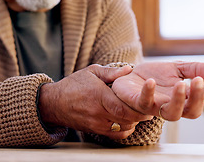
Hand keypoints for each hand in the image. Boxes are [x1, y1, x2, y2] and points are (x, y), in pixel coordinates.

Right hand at [38, 64, 152, 139]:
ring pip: (122, 127)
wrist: (54, 103)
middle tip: (149, 110)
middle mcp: (98, 112)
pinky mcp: (95, 131)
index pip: (122, 106)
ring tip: (140, 114)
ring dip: (133, 122)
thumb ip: (111, 72)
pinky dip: (124, 130)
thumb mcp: (91, 72)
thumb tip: (129, 69)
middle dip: (140, 115)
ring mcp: (96, 123)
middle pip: (125, 118)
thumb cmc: (73, 85)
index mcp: (98, 95)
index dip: (137, 107)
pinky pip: (115, 135)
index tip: (147, 103)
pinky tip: (128, 122)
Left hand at [111, 61, 203, 120]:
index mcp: (184, 97)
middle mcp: (172, 105)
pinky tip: (151, 81)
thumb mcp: (177, 68)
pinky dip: (148, 92)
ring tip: (180, 84)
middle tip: (198, 81)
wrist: (129, 76)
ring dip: (177, 100)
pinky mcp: (138, 103)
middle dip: (197, 98)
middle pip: (191, 111)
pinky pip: (144, 103)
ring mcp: (156, 106)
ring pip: (171, 114)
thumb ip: (196, 69)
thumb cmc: (155, 75)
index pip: (202, 98)